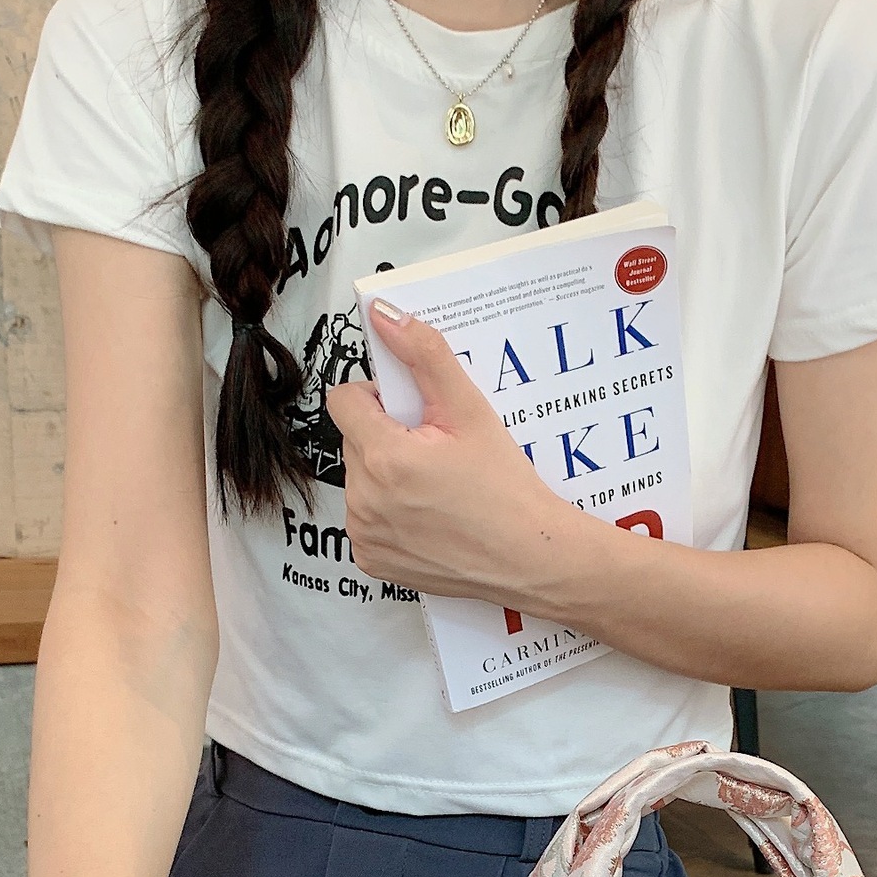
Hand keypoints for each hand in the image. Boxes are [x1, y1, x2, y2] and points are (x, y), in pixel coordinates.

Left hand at [326, 304, 602, 606]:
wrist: (531, 559)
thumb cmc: (507, 489)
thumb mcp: (471, 412)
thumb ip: (426, 356)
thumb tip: (386, 316)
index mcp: (384, 455)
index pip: (345, 401)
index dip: (379, 399)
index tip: (413, 414)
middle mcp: (364, 499)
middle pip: (355, 441)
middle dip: (387, 438)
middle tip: (437, 454)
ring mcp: (365, 534)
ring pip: (359, 480)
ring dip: (386, 476)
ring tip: (436, 489)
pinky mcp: (372, 560)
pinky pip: (365, 521)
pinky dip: (389, 515)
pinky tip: (429, 519)